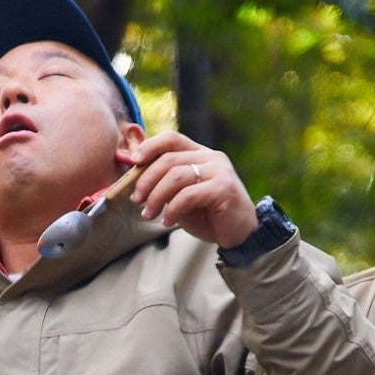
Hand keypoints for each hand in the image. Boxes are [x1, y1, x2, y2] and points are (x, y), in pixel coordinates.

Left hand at [127, 132, 258, 248]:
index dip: (150, 146)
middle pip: (169, 159)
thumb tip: (136, 180)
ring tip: (148, 214)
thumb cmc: (209, 215)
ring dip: (156, 197)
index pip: (172, 139)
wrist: (240, 235)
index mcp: (201, 154)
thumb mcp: (182, 196)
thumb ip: (166, 184)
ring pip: (176, 176)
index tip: (133, 162)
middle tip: (136, 200)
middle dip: (146, 180)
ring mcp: (219, 171)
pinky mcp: (223, 188)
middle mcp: (211, 158)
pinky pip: (188, 195)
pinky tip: (168, 221)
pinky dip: (172, 209)